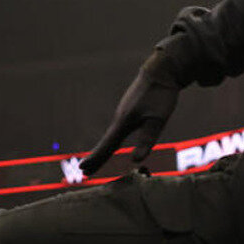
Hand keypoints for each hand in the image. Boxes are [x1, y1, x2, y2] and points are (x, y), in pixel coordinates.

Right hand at [79, 50, 185, 174]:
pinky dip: (110, 142)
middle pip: (105, 143)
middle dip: (96, 158)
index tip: (83, 169)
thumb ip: (147, 139)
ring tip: (95, 163)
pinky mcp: (128, 111)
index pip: (107, 145)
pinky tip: (111, 145)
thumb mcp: (158, 119)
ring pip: (110, 137)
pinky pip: (116, 131)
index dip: (96, 158)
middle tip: (84, 172)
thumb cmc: (161, 95)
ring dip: (102, 151)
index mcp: (124, 122)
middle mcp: (120, 118)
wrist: (161, 71)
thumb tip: (136, 160)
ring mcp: (123, 114)